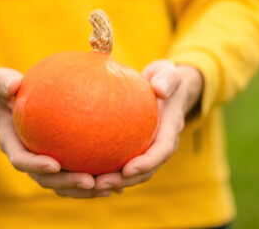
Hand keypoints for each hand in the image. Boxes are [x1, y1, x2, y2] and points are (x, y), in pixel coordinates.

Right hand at [0, 68, 112, 197]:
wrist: (9, 105)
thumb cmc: (7, 91)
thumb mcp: (0, 82)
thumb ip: (3, 82)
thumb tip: (13, 84)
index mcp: (12, 143)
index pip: (21, 160)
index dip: (35, 166)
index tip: (54, 165)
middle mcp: (27, 158)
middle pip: (45, 179)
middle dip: (66, 184)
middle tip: (89, 181)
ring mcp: (41, 163)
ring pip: (61, 184)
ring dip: (82, 189)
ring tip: (108, 187)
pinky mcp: (55, 162)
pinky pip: (72, 174)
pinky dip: (91, 181)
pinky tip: (115, 180)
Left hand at [94, 60, 203, 190]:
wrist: (165, 90)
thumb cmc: (164, 80)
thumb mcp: (168, 74)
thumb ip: (167, 79)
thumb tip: (160, 88)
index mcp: (169, 130)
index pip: (161, 151)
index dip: (146, 163)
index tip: (127, 169)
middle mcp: (159, 145)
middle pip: (145, 170)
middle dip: (124, 180)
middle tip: (100, 184)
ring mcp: (148, 149)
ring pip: (132, 172)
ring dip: (113, 181)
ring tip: (90, 184)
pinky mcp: (136, 149)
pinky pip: (122, 164)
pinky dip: (108, 172)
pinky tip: (88, 176)